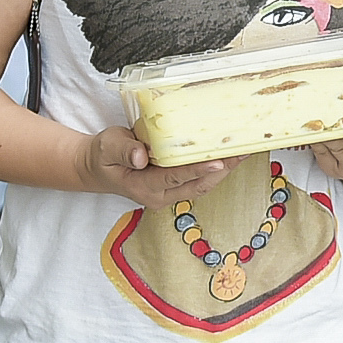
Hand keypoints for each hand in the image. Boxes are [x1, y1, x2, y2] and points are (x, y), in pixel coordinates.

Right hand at [75, 127, 231, 210]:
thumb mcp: (106, 147)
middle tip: (243, 150)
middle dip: (223, 169)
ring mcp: (169, 193)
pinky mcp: (175, 186)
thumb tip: (141, 156)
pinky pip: (199, 179)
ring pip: (203, 184)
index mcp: (143, 186)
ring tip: (244, 150)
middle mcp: (160, 195)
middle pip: (198, 185)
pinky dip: (216, 166)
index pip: (175, 177)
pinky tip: (230, 152)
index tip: (219, 160)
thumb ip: (123, 149)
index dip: (198, 169)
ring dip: (225, 168)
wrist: (98, 169)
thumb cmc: (103, 156)